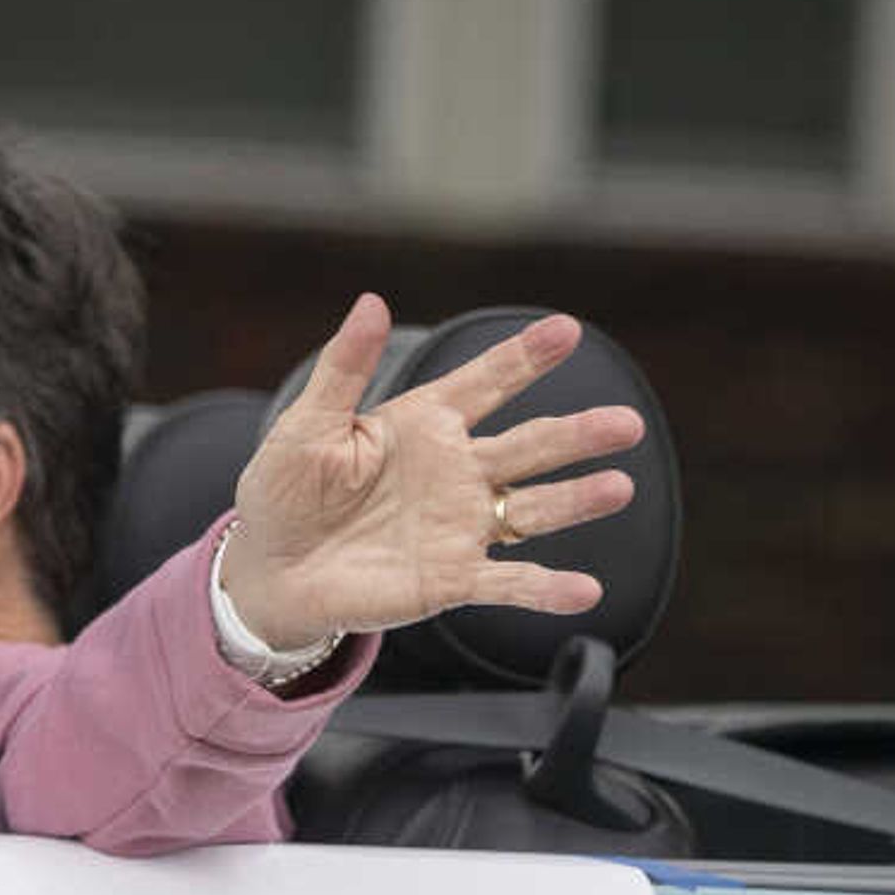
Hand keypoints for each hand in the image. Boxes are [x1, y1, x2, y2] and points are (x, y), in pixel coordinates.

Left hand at [215, 295, 645, 655]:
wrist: (268, 571)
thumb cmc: (284, 493)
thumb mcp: (307, 426)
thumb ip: (345, 368)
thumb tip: (371, 301)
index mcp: (424, 425)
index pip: (486, 382)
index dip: (524, 358)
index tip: (567, 331)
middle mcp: (455, 471)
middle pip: (530, 446)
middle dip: (577, 434)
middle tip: (625, 423)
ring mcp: (459, 525)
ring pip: (533, 509)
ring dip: (577, 501)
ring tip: (619, 487)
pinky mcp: (450, 578)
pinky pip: (507, 584)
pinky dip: (545, 589)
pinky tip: (585, 592)